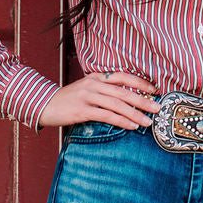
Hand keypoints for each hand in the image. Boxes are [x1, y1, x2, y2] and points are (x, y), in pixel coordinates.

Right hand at [38, 72, 159, 128]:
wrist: (45, 105)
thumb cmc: (69, 99)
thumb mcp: (87, 89)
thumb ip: (104, 90)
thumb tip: (127, 99)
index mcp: (96, 76)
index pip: (123, 76)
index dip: (140, 82)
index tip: (154, 90)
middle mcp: (93, 84)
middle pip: (123, 91)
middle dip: (143, 100)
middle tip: (157, 108)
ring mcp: (87, 96)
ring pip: (117, 104)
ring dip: (135, 113)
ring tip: (147, 122)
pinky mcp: (82, 110)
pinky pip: (106, 115)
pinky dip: (121, 121)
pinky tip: (131, 126)